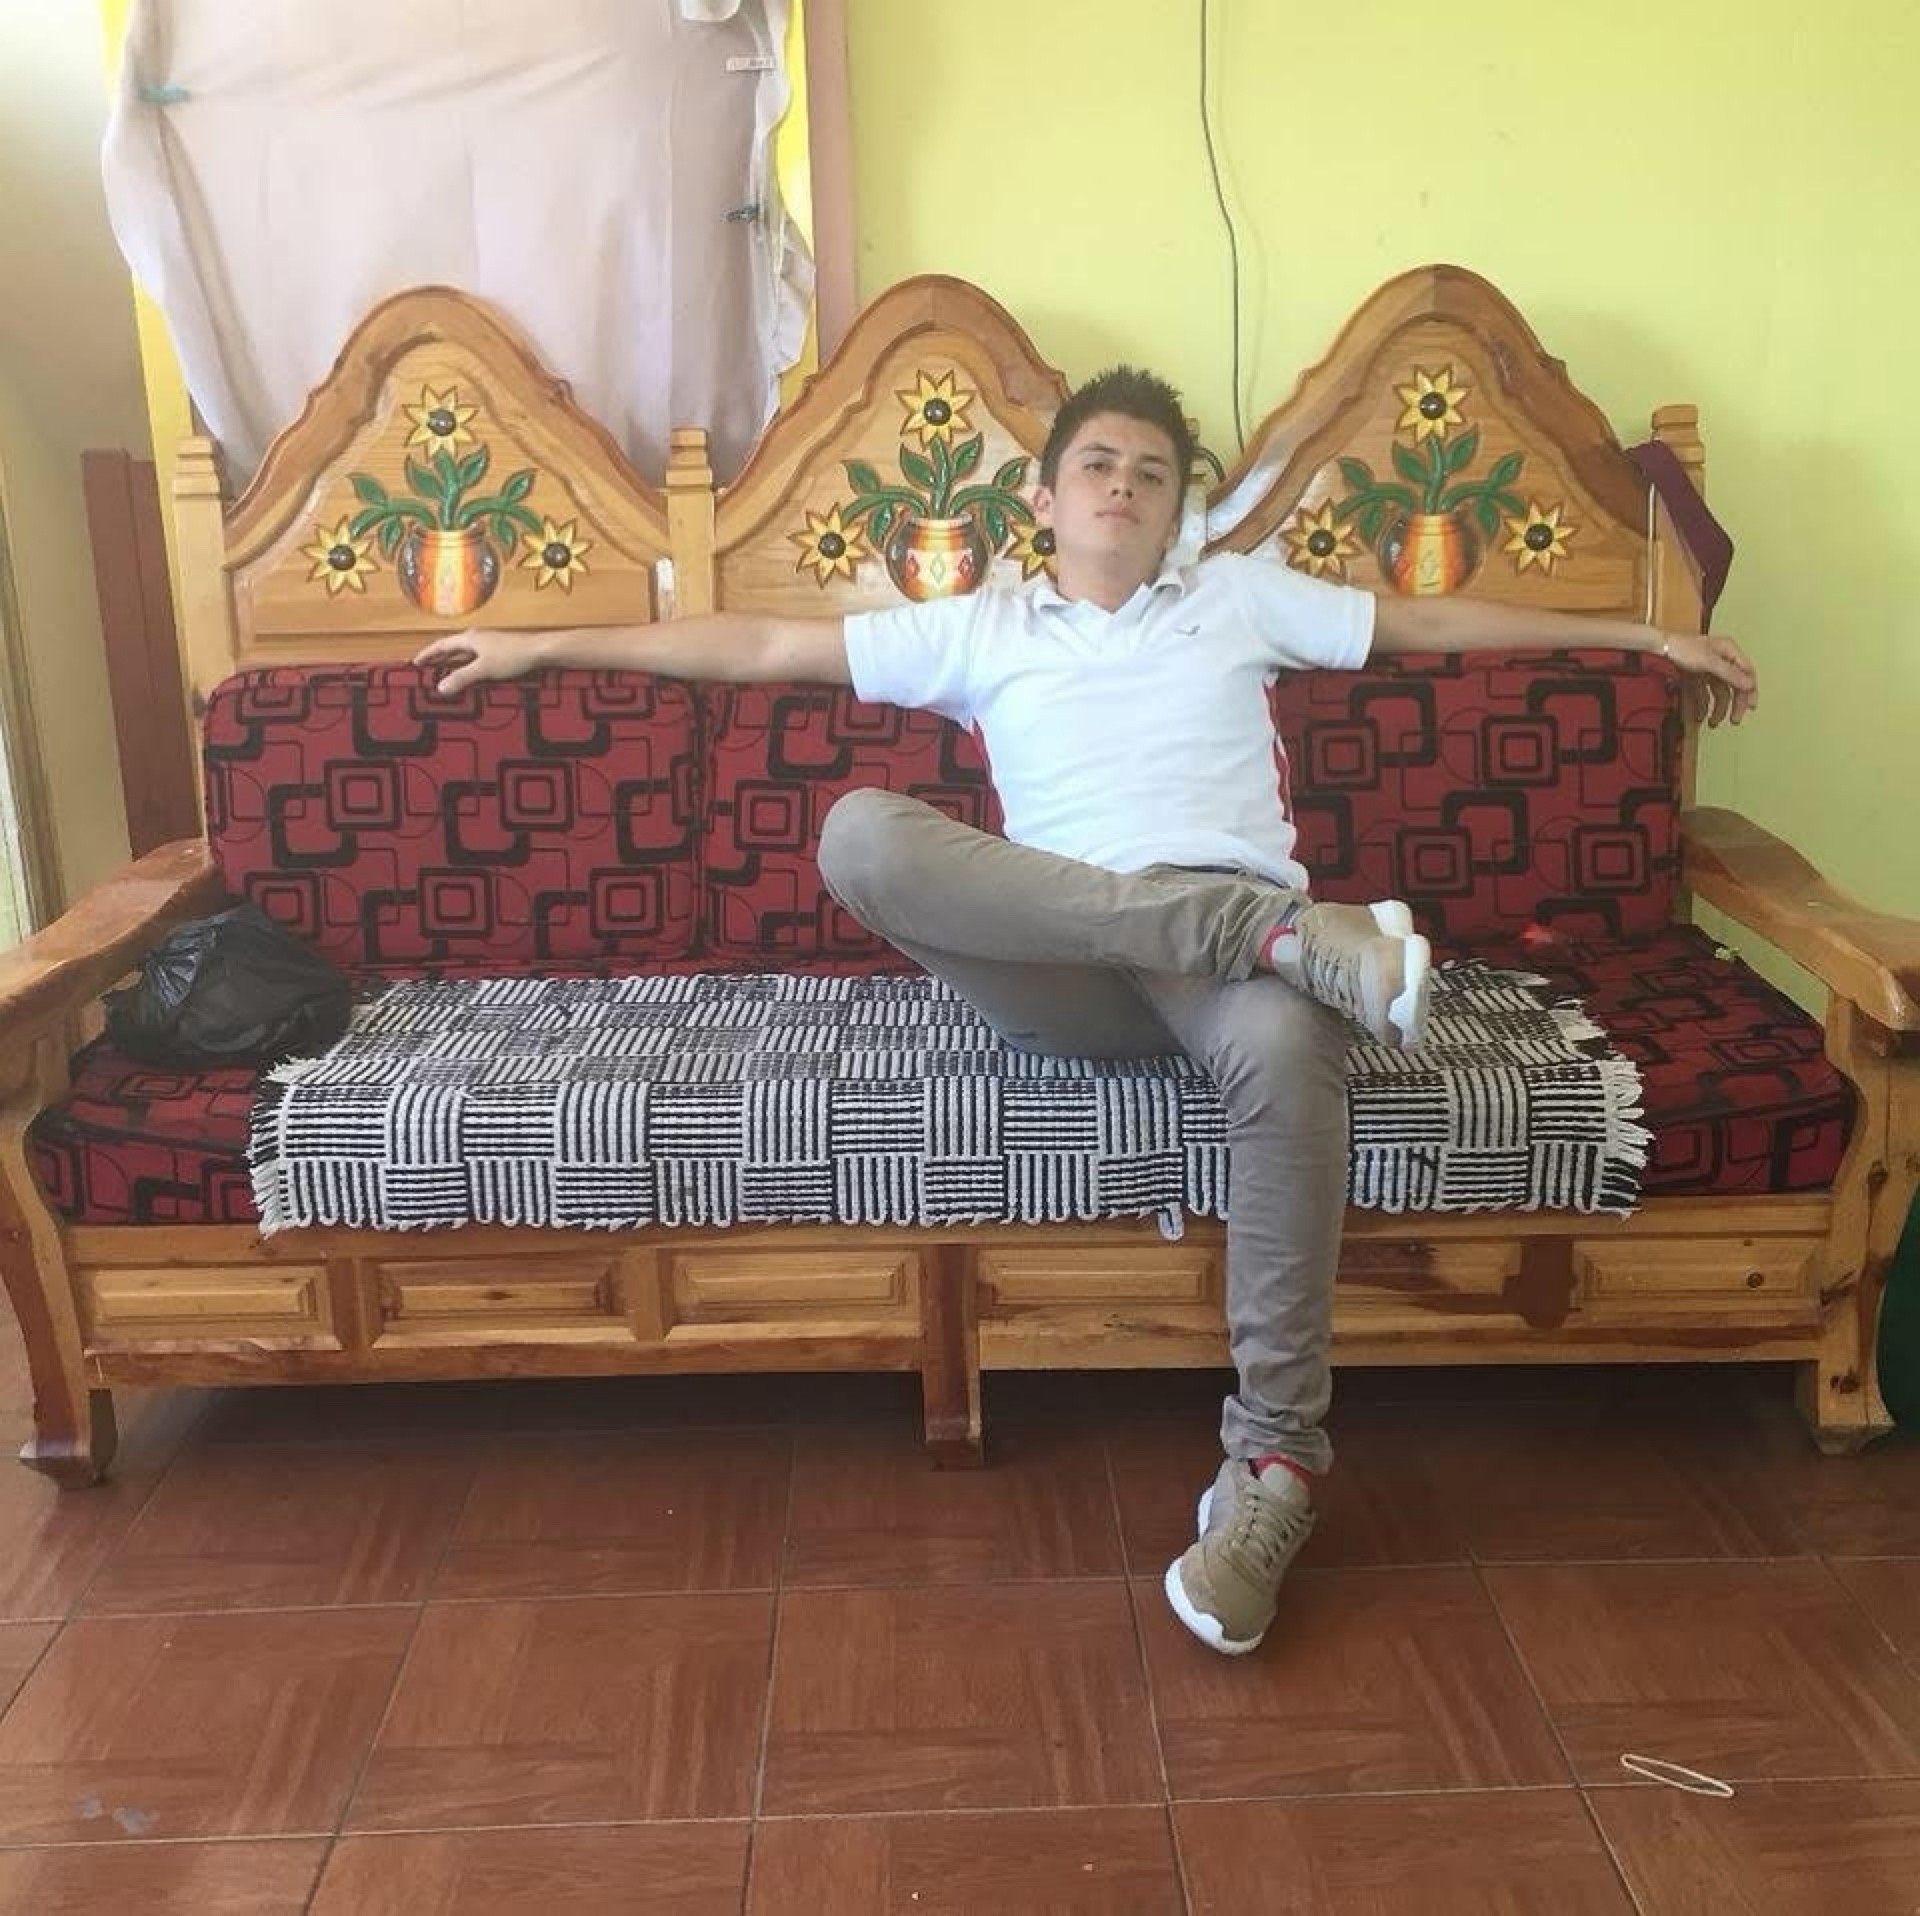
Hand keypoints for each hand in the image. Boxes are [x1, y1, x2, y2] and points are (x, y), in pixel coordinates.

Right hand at [412, 630, 541, 694]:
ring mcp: (488, 645)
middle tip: (427, 672)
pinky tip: (472, 679)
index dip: (427, 654)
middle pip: (451, 649)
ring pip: (465, 655)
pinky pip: (477, 660)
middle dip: (439, 660)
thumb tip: (441, 687)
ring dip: (454, 665)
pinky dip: (469, 668)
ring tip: (446, 678)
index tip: (415, 663)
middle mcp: (477, 639)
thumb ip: (462, 678)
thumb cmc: (514, 655)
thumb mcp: (483, 669)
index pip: (440, 645)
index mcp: (468, 639)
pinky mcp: (499, 653)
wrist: (540, 651)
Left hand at [1657, 629, 1756, 726]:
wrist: (1659, 648)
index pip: (1747, 673)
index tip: (1750, 707)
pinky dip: (1703, 705)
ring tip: (1714, 723)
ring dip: (1718, 709)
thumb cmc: (1682, 648)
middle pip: (1734, 685)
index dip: (1750, 690)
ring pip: (1719, 692)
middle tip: (1734, 720)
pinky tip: (1700, 716)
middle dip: (1735, 704)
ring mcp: (1708, 669)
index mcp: (1729, 651)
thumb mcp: (1709, 661)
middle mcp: (1721, 659)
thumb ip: (1730, 674)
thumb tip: (1749, 685)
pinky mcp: (1696, 676)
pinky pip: (1704, 693)